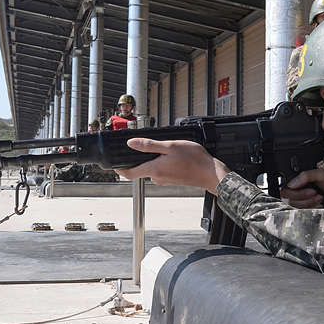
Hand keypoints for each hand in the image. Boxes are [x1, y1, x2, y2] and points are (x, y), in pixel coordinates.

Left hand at [115, 138, 229, 193]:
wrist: (211, 174)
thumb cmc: (195, 160)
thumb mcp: (170, 146)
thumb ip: (149, 145)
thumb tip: (131, 144)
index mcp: (154, 169)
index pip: (129, 173)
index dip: (118, 169)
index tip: (112, 163)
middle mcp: (157, 177)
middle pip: (139, 169)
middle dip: (138, 158)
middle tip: (141, 145)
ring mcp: (164, 180)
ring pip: (151, 168)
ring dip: (152, 159)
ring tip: (163, 148)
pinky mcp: (171, 179)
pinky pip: (160, 170)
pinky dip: (161, 162)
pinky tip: (172, 156)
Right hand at [281, 168, 323, 210]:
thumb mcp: (320, 174)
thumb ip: (305, 175)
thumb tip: (292, 184)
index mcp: (297, 179)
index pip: (285, 184)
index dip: (293, 188)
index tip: (307, 188)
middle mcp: (295, 189)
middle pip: (286, 195)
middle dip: (302, 195)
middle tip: (314, 192)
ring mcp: (298, 200)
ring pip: (294, 204)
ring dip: (308, 202)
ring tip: (319, 197)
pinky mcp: (302, 208)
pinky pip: (300, 211)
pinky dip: (311, 208)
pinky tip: (319, 204)